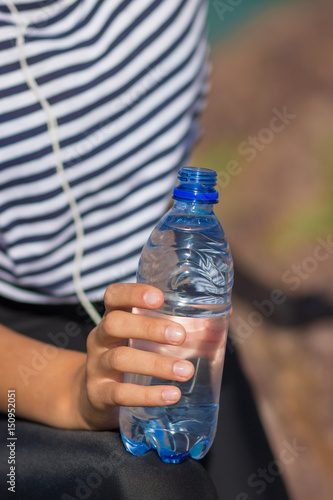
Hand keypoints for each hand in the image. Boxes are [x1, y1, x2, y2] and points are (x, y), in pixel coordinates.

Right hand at [76, 283, 193, 429]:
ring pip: (120, 359)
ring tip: (185, 371)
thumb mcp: (141, 339)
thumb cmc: (129, 358)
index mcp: (113, 318)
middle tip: (180, 336)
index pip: (114, 296)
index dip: (133, 293)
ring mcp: (96, 367)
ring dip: (155, 364)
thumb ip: (175, 325)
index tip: (159, 298)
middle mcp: (100, 338)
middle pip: (115, 323)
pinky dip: (148, 395)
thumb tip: (226, 314)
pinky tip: (171, 395)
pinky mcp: (99, 395)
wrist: (91, 398)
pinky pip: (120, 394)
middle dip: (148, 327)